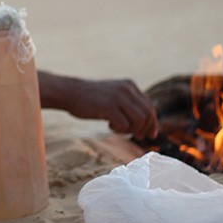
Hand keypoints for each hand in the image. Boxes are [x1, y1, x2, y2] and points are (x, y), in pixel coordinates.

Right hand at [38, 72, 158, 139]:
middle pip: (147, 115)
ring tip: (118, 128)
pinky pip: (124, 124)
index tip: (151, 135)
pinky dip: (119, 129)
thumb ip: (128, 104)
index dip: (153, 123)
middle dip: (145, 129)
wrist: (69, 92)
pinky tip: (109, 125)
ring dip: (131, 130)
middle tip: (138, 137)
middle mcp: (126, 89)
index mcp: (130, 85)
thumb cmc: (90, 98)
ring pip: (139, 120)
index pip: (149, 107)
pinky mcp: (108, 106)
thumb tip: (144, 123)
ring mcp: (118, 97)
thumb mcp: (114, 95)